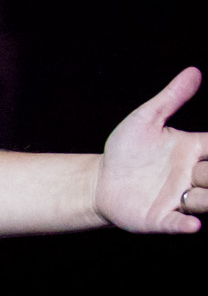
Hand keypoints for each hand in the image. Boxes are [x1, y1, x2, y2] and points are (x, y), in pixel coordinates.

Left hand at [95, 67, 207, 233]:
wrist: (99, 180)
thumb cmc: (126, 150)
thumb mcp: (146, 120)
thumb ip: (171, 98)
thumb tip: (194, 71)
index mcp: (193, 149)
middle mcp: (192, 175)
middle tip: (200, 170)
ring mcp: (179, 198)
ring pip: (207, 200)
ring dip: (206, 197)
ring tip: (191, 190)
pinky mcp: (161, 217)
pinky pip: (179, 223)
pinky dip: (186, 224)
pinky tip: (192, 224)